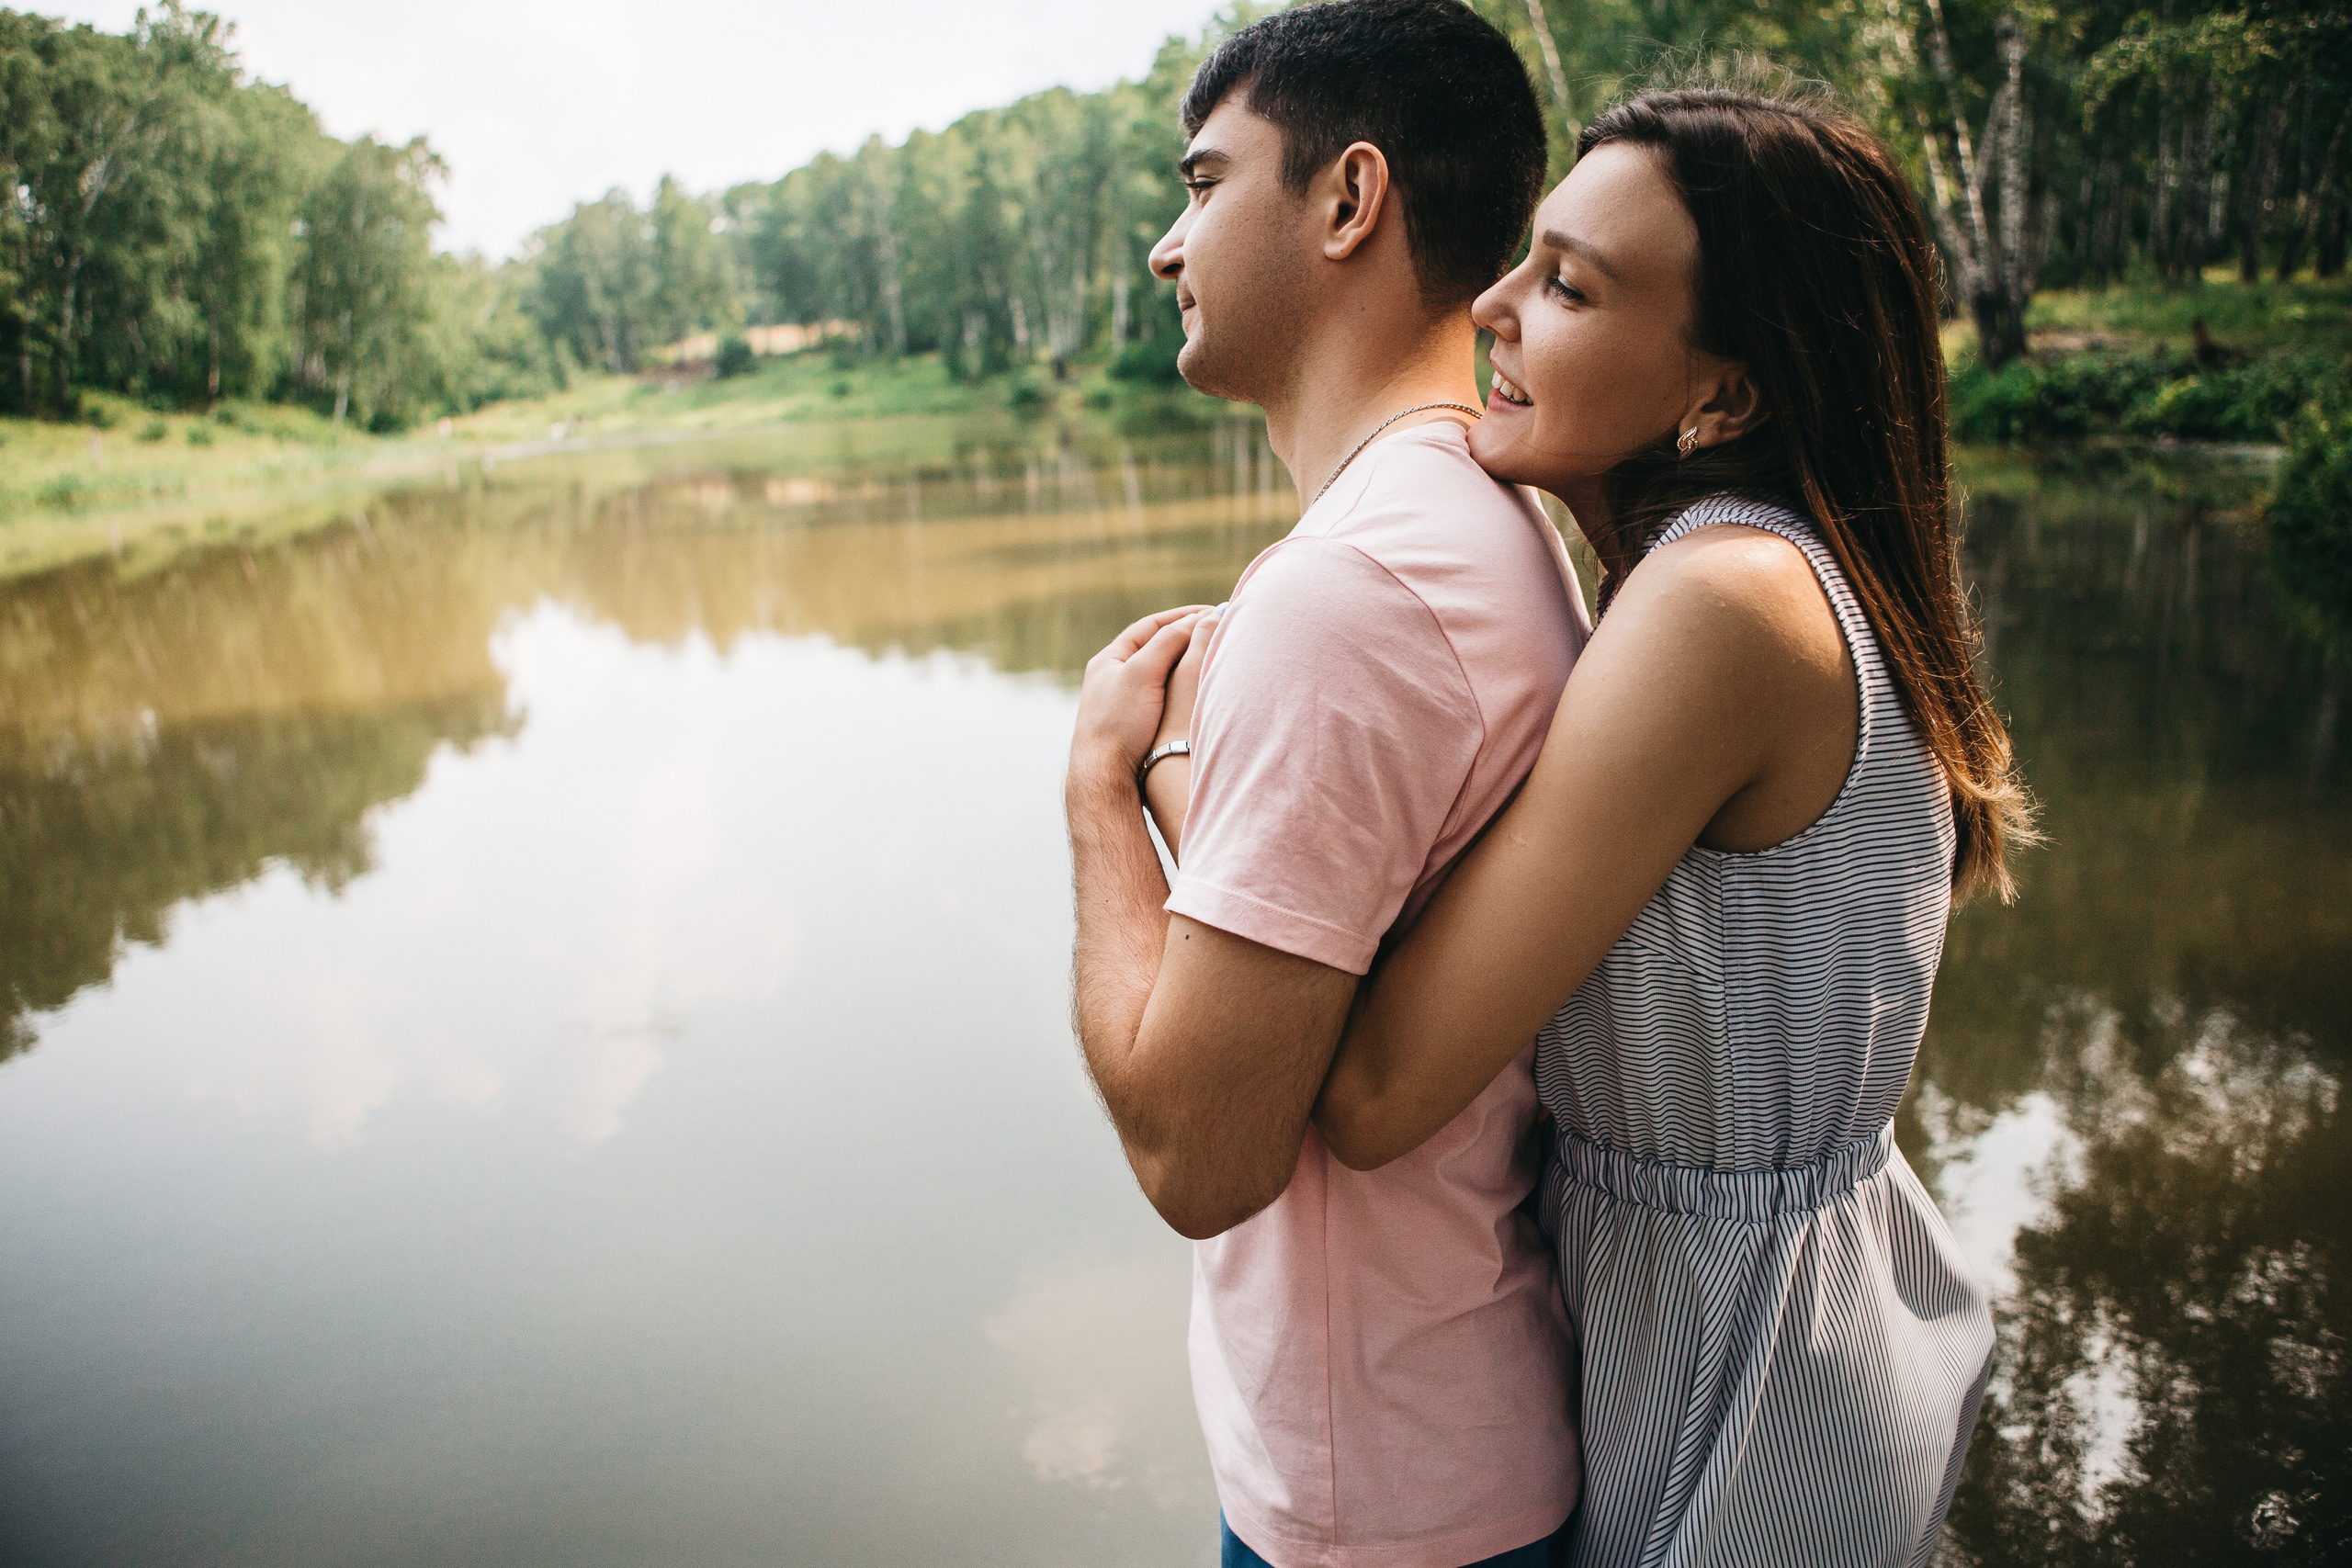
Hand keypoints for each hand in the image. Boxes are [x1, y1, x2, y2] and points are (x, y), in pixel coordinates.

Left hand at [1072, 606, 1210, 781]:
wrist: (1104, 776)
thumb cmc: (1119, 722)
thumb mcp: (1143, 672)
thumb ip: (1169, 642)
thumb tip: (1200, 618)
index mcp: (1109, 660)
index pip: (1151, 626)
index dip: (1182, 616)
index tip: (1212, 611)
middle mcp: (1115, 679)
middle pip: (1157, 648)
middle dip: (1188, 638)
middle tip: (1219, 631)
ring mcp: (1125, 704)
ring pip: (1163, 674)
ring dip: (1187, 663)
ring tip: (1215, 657)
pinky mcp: (1136, 727)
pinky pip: (1165, 697)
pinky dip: (1184, 688)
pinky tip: (1200, 692)